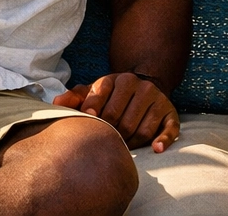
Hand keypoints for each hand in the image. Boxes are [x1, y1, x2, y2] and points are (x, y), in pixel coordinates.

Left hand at [52, 72, 179, 151]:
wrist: (144, 88)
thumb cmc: (111, 97)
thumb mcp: (94, 92)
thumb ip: (75, 97)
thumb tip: (57, 102)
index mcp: (118, 79)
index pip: (101, 98)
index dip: (92, 113)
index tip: (89, 122)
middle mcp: (140, 86)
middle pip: (120, 120)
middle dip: (111, 134)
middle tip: (106, 140)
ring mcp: (157, 99)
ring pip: (141, 130)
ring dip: (130, 143)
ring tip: (122, 144)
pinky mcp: (170, 112)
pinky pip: (169, 128)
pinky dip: (163, 140)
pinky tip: (156, 149)